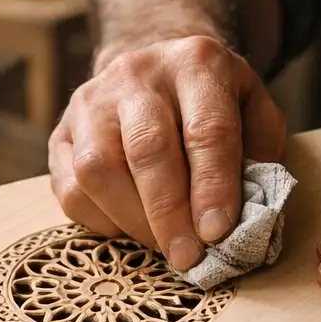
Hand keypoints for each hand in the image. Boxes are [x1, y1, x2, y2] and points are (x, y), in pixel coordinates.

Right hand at [50, 36, 287, 270]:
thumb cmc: (210, 104)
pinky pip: (69, 189)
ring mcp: (90, 101)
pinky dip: (100, 221)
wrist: (153, 71)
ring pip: (97, 169)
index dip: (213, 187)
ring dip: (132, 220)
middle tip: (187, 258)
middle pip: (147, 149)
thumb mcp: (252, 109)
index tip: (217, 233)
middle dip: (169, 214)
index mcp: (196, 63)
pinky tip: (129, 228)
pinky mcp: (60, 133)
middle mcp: (137, 74)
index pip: (206, 130)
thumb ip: (260, 152)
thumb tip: (249, 212)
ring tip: (162, 246)